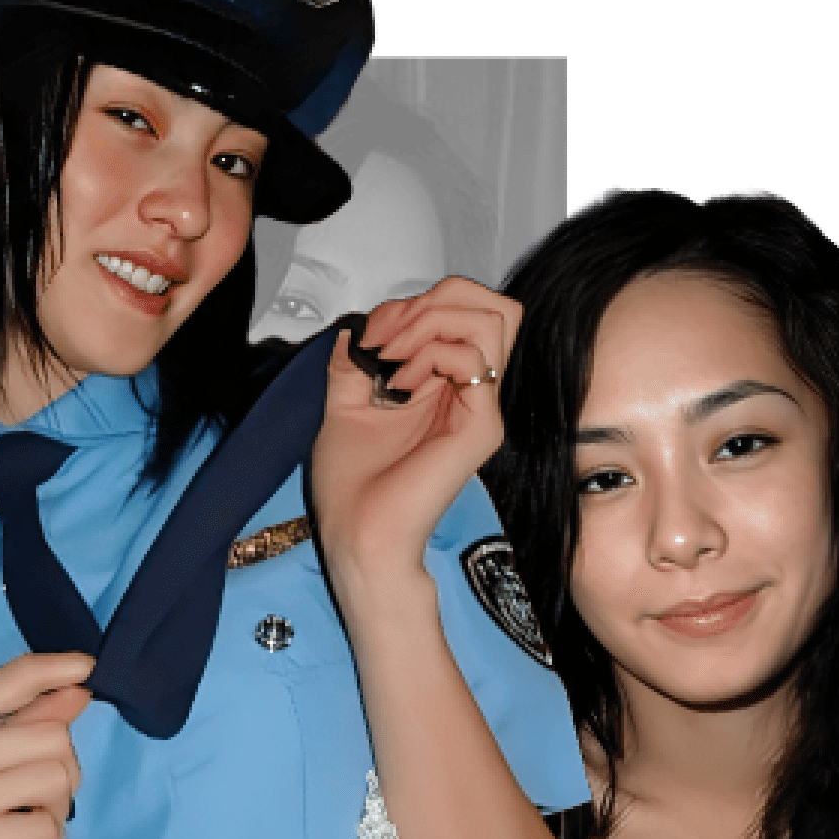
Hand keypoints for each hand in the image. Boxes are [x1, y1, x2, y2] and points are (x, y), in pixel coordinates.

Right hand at [0, 652, 94, 838]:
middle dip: (67, 773)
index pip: (11, 678)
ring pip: (54, 779)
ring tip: (36, 830)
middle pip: (52, 736)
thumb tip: (78, 689)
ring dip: (61, 812)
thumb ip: (22, 729)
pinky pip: (45, 827)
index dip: (57, 669)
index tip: (88, 671)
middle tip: (46, 804)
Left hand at [310, 277, 519, 588]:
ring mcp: (481, 409)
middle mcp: (469, 394)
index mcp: (443, 386)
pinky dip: (432, 354)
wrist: (360, 538)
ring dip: (433, 323)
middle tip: (393, 338)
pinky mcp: (482, 427)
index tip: (372, 337)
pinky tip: (401, 386)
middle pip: (495, 305)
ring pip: (493, 319)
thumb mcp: (342, 407)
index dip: (414, 304)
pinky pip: (475, 358)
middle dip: (436, 300)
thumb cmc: (354, 492)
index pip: (461, 310)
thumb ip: (353, 362)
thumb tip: (357, 326)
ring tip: (397, 360)